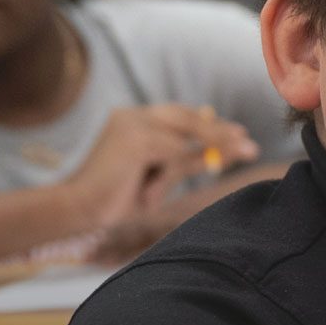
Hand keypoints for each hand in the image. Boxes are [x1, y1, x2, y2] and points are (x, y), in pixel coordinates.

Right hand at [65, 104, 260, 231]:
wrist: (77, 209)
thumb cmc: (113, 199)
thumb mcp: (158, 178)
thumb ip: (184, 162)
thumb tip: (219, 154)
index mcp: (134, 120)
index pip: (181, 117)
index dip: (210, 125)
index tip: (238, 134)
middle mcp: (133, 115)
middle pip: (188, 117)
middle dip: (220, 131)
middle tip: (249, 143)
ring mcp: (132, 122)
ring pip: (182, 138)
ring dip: (188, 162)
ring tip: (191, 173)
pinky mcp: (135, 138)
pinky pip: (171, 153)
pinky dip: (169, 173)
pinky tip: (148, 191)